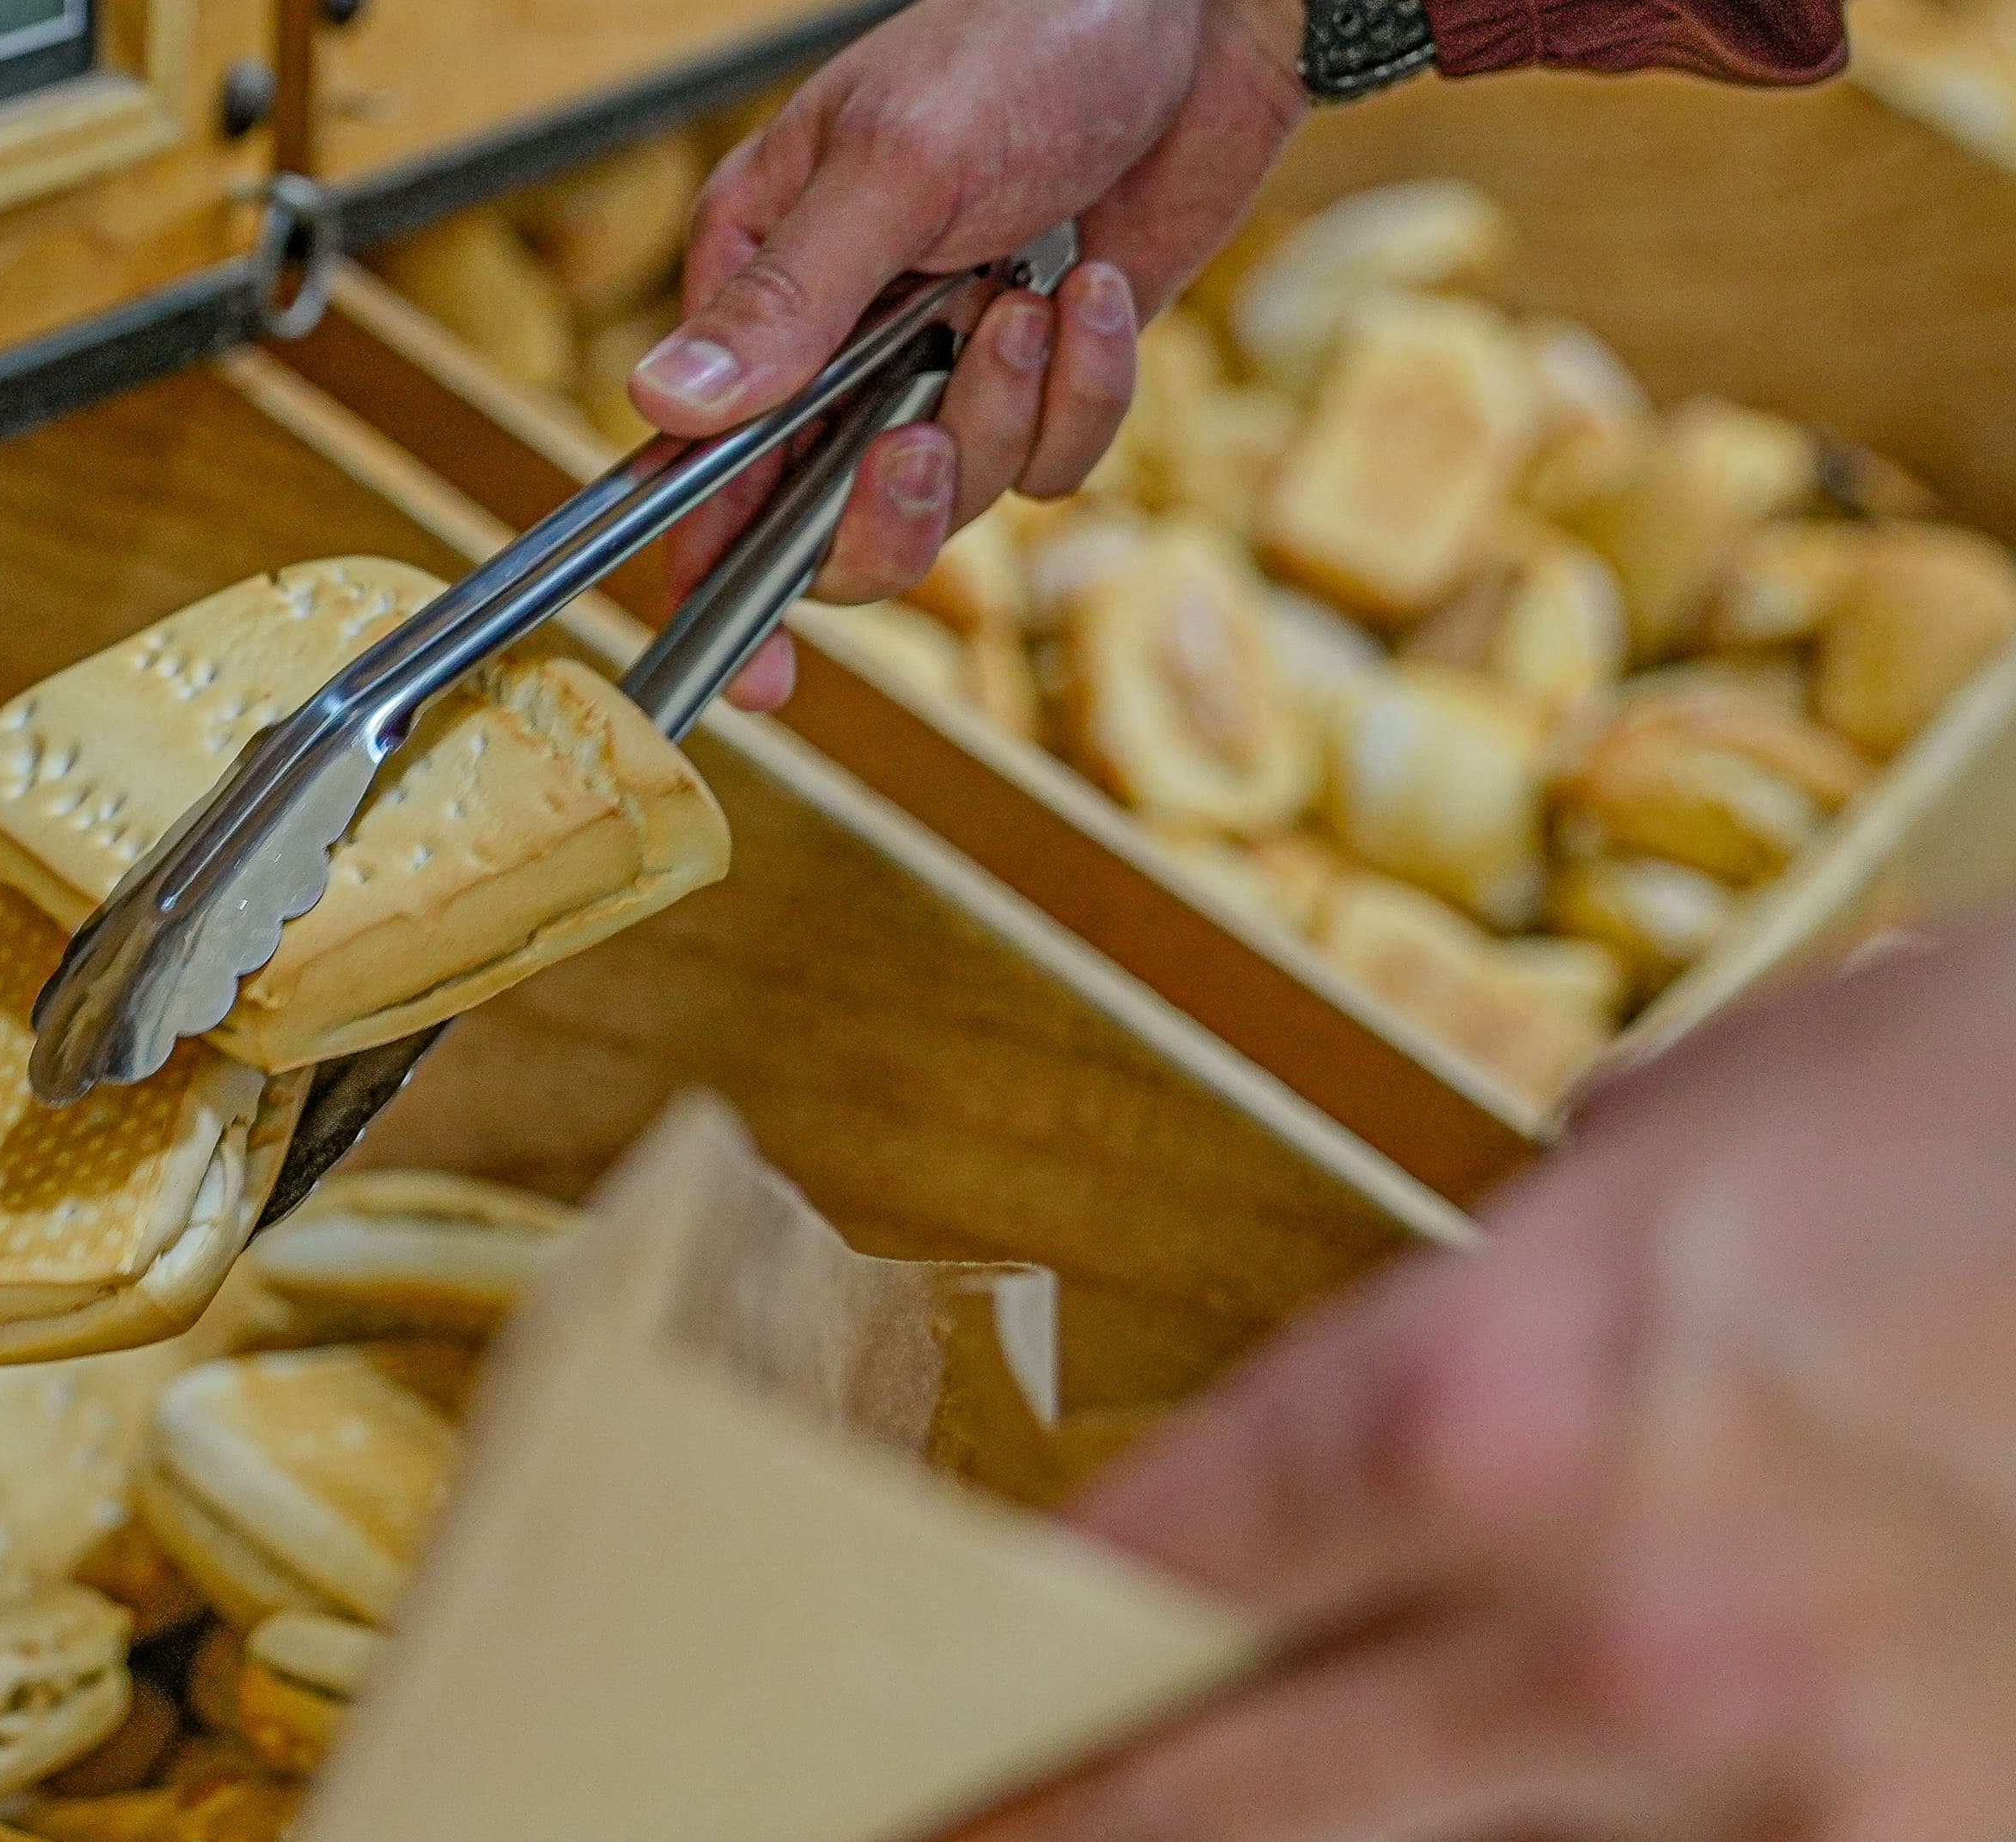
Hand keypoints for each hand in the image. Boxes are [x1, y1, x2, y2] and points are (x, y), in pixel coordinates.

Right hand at [637, 0, 1306, 708]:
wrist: (1211, 4)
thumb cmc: (1032, 38)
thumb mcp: (895, 166)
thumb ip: (785, 306)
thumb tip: (663, 406)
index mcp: (758, 281)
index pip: (701, 468)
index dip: (713, 579)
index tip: (748, 677)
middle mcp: (839, 342)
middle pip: (829, 522)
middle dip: (893, 498)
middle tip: (922, 437)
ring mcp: (943, 365)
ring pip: (954, 501)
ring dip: (1006, 416)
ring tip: (1032, 296)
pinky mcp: (1044, 376)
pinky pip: (1053, 460)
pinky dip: (1087, 388)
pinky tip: (1091, 285)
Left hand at [968, 915, 2015, 1838]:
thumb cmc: (2006, 1098)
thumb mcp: (1700, 1121)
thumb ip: (1518, 1277)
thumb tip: (1438, 1371)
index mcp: (1489, 1404)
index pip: (1156, 1567)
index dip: (1028, 1645)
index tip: (955, 1693)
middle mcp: (1601, 1629)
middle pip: (1226, 1804)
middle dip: (1089, 1832)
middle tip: (982, 1835)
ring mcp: (1793, 1786)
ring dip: (1369, 1831)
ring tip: (1268, 1810)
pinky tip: (1593, 1801)